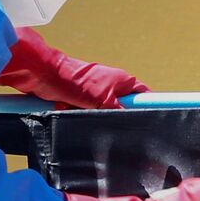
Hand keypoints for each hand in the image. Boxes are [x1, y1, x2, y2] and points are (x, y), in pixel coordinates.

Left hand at [0, 28, 147, 109]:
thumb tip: (130, 121)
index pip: (143, 94)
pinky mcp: (80, 99)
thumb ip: (120, 110)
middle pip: (122, 108)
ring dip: (93, 117)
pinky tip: (71, 112)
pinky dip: (79, 114)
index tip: (154, 119)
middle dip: (114, 117)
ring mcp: (95, 92)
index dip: (148, 106)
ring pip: (102, 113)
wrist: (45, 76)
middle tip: (112, 124)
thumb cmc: (76, 81)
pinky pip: (85, 113)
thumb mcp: (104, 99)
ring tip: (85, 114)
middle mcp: (111, 85)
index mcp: (122, 80)